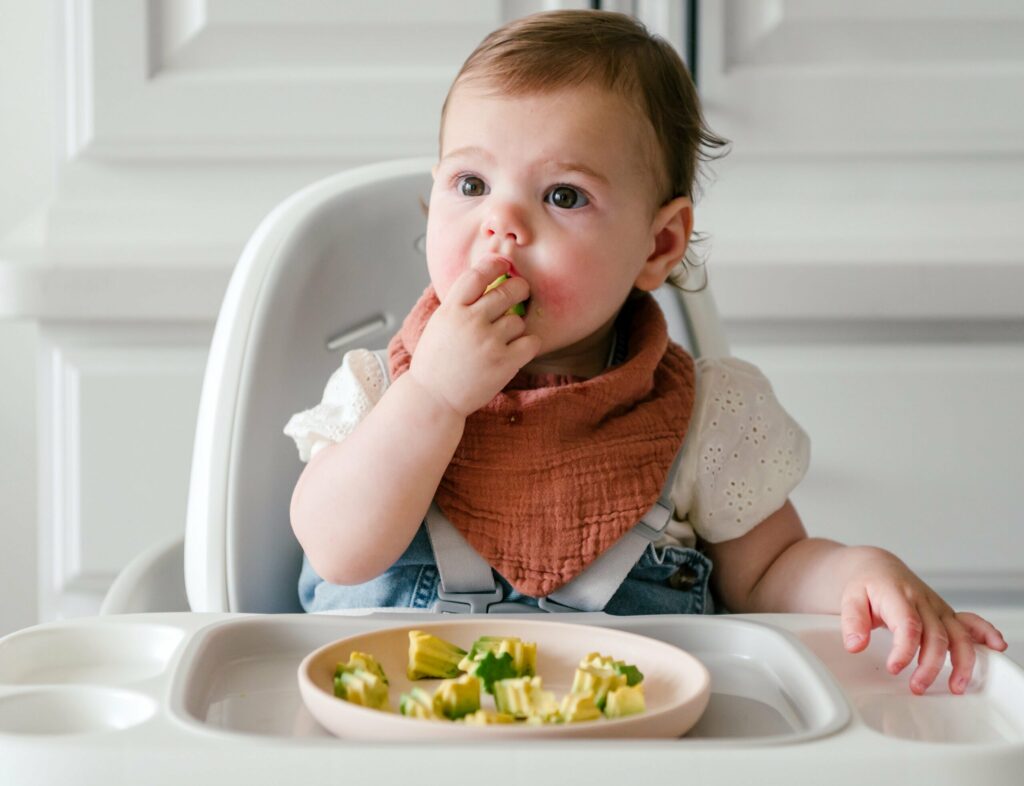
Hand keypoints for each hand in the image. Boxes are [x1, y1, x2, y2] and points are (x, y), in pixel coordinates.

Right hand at [409, 256, 540, 417]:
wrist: (433, 399)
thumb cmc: (435, 363)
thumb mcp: (440, 324)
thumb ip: (460, 303)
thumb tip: (487, 280)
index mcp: (451, 310)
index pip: (477, 275)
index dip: (494, 264)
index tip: (503, 264)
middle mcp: (470, 321)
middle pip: (507, 291)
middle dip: (519, 288)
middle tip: (520, 292)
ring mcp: (489, 342)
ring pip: (519, 320)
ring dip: (516, 327)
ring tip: (503, 339)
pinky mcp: (504, 362)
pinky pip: (531, 342)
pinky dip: (528, 344)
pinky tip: (518, 349)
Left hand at [839, 547, 1007, 693]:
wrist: (878, 569)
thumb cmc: (866, 585)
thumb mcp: (849, 599)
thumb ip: (852, 622)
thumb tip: (855, 645)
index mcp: (898, 596)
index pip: (908, 625)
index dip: (905, 650)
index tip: (894, 668)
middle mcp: (923, 602)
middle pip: (936, 636)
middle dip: (931, 666)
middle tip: (917, 686)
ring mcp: (937, 608)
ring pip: (958, 634)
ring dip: (962, 662)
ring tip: (956, 686)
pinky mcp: (946, 614)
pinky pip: (970, 622)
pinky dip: (985, 634)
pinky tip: (996, 648)